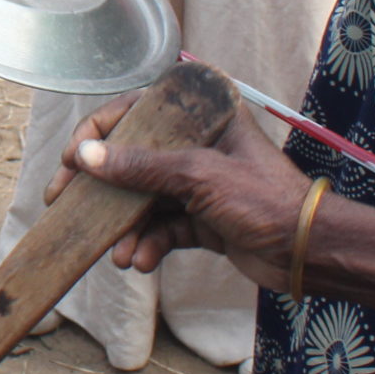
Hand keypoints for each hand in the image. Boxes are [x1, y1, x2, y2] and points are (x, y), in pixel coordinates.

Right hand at [40, 93, 306, 287]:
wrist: (307, 252)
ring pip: (144, 200)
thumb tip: (86, 156)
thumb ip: (141, 166)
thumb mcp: (198, 176)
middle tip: (67, 206)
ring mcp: (198, 184)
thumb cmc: (264, 198)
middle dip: (103, 189)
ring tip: (118, 254)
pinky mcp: (201, 220)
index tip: (72, 159)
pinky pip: (161, 229)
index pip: (137, 111)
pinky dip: (148, 245)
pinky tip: (140, 262)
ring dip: (127, 228)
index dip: (99, 132)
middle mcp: (197, 145)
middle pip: (133, 159)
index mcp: (202, 117)